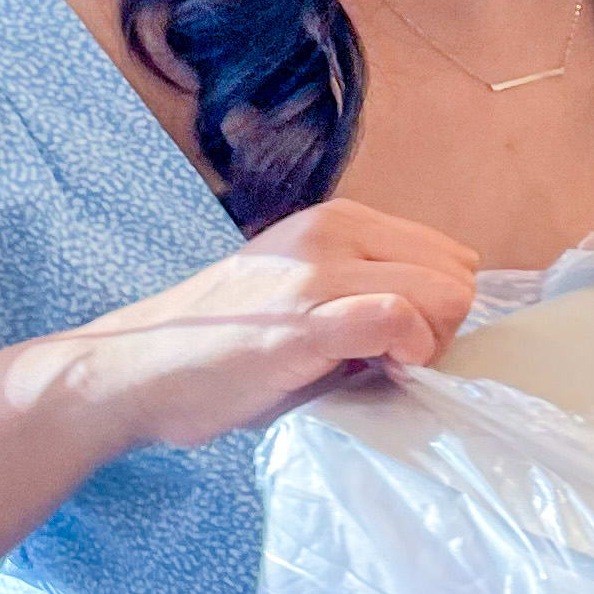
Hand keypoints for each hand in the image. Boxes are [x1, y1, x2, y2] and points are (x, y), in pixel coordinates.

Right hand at [53, 200, 480, 452]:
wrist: (136, 371)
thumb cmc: (222, 347)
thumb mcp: (304, 294)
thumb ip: (365, 294)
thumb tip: (432, 324)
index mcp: (338, 222)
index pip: (449, 255)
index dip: (441, 310)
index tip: (402, 346)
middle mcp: (333, 231)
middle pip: (457, 274)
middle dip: (443, 328)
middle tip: (392, 363)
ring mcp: (317, 271)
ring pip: (441, 293)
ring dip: (427, 345)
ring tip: (377, 370)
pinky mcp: (302, 320)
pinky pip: (396, 317)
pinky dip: (407, 350)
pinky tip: (377, 372)